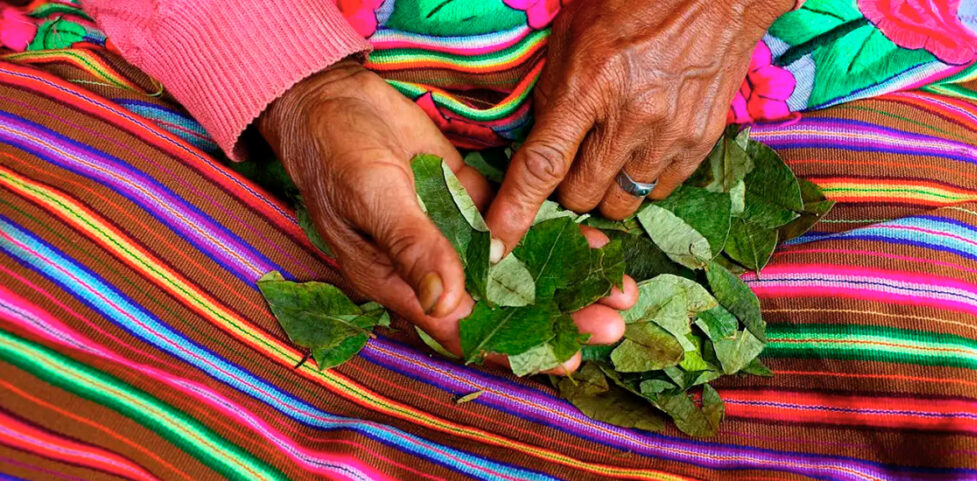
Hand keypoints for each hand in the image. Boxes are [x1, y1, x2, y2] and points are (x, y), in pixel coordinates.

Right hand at [259, 60, 635, 368]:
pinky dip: (550, 234)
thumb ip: (411, 245)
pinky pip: (514, 225)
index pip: (462, 328)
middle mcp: (432, 267)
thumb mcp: (371, 195)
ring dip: (561, 280)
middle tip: (609, 326)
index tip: (563, 357)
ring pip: (515, 268)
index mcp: (399, 281)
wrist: (331, 95)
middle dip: (555, 318)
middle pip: (500, 305)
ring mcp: (452, 233)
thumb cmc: (336, 150)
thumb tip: (446, 302)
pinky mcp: (467, 201)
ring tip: (615, 290)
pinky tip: (589, 240)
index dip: (512, 347)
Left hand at [486, 0, 793, 249]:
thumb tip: (534, 149)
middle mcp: (630, 118)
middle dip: (569, 189)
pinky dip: (644, 178)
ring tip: (612, 149)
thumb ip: (551, 96)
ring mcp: (670, 134)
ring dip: (608, 187)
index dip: (515, 211)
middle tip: (573, 159)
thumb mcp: (572, 36)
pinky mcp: (700, 141)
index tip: (497, 244)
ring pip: (622, 201)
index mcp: (589, 85)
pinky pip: (661, 190)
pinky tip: (644, 145)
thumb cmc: (631, 4)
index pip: (542, 165)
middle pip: (582, 197)